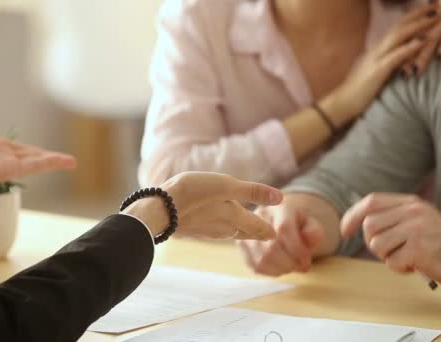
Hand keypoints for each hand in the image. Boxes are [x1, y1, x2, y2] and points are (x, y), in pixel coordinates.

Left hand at [0, 101, 76, 182]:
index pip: (20, 149)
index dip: (35, 150)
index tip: (48, 152)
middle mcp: (2, 157)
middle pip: (32, 157)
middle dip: (50, 159)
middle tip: (68, 161)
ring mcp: (7, 165)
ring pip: (36, 162)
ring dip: (54, 161)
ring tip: (72, 162)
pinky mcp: (9, 170)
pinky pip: (34, 166)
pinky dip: (50, 163)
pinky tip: (65, 161)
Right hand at [124, 172, 282, 239]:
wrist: (158, 209)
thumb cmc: (194, 194)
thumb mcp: (226, 186)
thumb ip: (252, 191)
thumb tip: (281, 198)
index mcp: (233, 218)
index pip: (255, 226)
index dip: (266, 229)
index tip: (274, 236)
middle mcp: (221, 228)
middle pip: (241, 231)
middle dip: (253, 233)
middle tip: (264, 236)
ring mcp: (204, 230)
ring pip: (225, 232)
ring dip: (236, 231)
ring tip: (242, 230)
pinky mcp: (189, 228)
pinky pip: (210, 229)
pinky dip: (218, 228)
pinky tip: (212, 224)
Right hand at [239, 193, 337, 276]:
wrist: (277, 221)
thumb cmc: (296, 224)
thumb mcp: (310, 223)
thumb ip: (314, 231)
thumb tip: (311, 238)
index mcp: (277, 208)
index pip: (284, 229)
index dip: (296, 249)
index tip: (307, 261)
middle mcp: (258, 218)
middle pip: (271, 247)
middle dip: (290, 262)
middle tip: (302, 266)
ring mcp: (246, 233)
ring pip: (262, 259)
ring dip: (282, 269)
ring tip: (292, 266)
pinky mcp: (242, 248)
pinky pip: (256, 266)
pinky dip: (272, 272)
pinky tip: (280, 267)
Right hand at [325, 4, 436, 120]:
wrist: (342, 103)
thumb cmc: (359, 91)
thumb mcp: (375, 72)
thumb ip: (387, 63)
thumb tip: (401, 60)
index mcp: (377, 49)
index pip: (396, 27)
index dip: (413, 16)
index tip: (429, 9)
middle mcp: (377, 49)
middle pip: (399, 25)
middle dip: (419, 14)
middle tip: (438, 5)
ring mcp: (376, 59)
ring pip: (399, 36)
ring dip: (418, 25)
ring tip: (435, 17)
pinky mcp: (377, 71)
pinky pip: (396, 56)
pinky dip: (409, 47)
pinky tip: (422, 41)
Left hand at [341, 193, 440, 286]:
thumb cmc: (437, 244)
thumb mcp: (416, 221)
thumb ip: (392, 217)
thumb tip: (358, 223)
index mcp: (410, 202)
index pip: (371, 202)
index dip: (353, 216)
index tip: (344, 232)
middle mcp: (412, 211)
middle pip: (369, 226)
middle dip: (373, 244)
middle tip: (391, 252)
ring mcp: (416, 229)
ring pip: (376, 245)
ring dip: (387, 257)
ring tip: (406, 257)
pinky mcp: (419, 248)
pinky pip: (391, 262)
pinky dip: (400, 268)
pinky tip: (416, 266)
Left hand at [405, 0, 440, 76]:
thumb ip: (432, 36)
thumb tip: (422, 58)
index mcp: (429, 19)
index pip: (411, 38)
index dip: (403, 53)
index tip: (397, 70)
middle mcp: (436, 18)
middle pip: (418, 39)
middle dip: (409, 57)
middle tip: (404, 74)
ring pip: (432, 37)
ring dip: (424, 54)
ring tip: (417, 70)